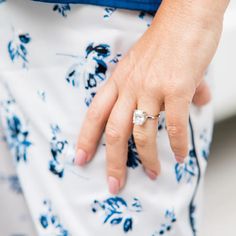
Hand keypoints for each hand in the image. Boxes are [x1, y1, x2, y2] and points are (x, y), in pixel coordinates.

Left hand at [75, 1, 224, 194]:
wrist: (186, 15)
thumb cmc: (167, 39)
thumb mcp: (151, 64)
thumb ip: (165, 90)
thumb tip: (196, 103)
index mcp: (119, 80)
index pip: (95, 113)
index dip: (86, 138)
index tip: (80, 158)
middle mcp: (130, 87)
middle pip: (113, 132)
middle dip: (112, 162)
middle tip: (114, 183)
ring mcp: (151, 88)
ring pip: (141, 134)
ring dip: (147, 159)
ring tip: (154, 173)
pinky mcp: (175, 89)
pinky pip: (173, 126)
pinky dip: (176, 145)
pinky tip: (179, 156)